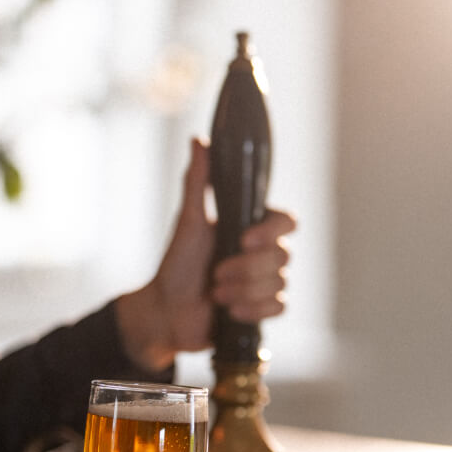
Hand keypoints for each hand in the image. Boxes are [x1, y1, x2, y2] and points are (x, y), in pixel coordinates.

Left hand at [115, 137, 294, 369]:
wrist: (165, 311)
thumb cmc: (175, 265)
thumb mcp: (186, 222)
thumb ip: (197, 182)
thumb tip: (199, 140)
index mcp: (250, 227)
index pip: (286, 220)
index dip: (271, 231)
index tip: (244, 240)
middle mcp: (263, 252)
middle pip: (283, 256)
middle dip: (245, 269)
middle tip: (215, 274)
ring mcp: (265, 280)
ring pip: (280, 283)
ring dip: (242, 290)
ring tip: (215, 293)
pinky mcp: (263, 307)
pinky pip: (279, 307)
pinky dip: (252, 310)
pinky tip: (231, 311)